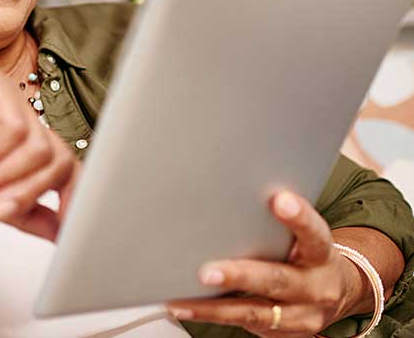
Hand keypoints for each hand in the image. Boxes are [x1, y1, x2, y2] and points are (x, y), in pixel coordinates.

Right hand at [0, 67, 79, 240]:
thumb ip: (25, 213)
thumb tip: (60, 233)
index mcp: (25, 144)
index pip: (65, 166)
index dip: (75, 195)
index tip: (71, 226)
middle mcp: (23, 119)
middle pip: (57, 160)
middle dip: (28, 192)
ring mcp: (11, 100)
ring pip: (38, 148)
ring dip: (4, 177)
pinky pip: (16, 129)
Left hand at [168, 190, 364, 336]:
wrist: (335, 293)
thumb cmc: (307, 255)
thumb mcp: (305, 236)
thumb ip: (277, 223)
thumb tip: (231, 195)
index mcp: (320, 254)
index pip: (314, 234)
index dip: (298, 218)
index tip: (279, 200)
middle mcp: (315, 287)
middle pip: (277, 280)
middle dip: (239, 276)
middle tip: (207, 272)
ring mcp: (300, 315)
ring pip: (255, 313)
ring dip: (213, 308)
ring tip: (182, 301)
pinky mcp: (283, 333)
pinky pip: (245, 325)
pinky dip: (213, 316)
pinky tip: (188, 308)